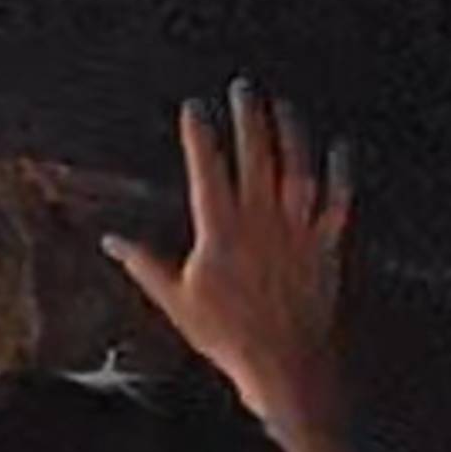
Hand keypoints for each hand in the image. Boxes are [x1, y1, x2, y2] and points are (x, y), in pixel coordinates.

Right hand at [104, 79, 355, 435]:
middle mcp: (260, 222)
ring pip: (296, 168)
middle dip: (247, 118)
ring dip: (290, 134)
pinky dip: (340, 172)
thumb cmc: (224, 336)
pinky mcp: (325, 245)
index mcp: (220, 231)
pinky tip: (339, 147)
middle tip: (243, 88)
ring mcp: (296, 230)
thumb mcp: (175, 301)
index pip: (207, 169)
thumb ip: (144, 264)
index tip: (195, 109)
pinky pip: (337, 200)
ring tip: (282, 106)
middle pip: (254, 157)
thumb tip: (110, 241)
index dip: (200, 136)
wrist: (282, 363)